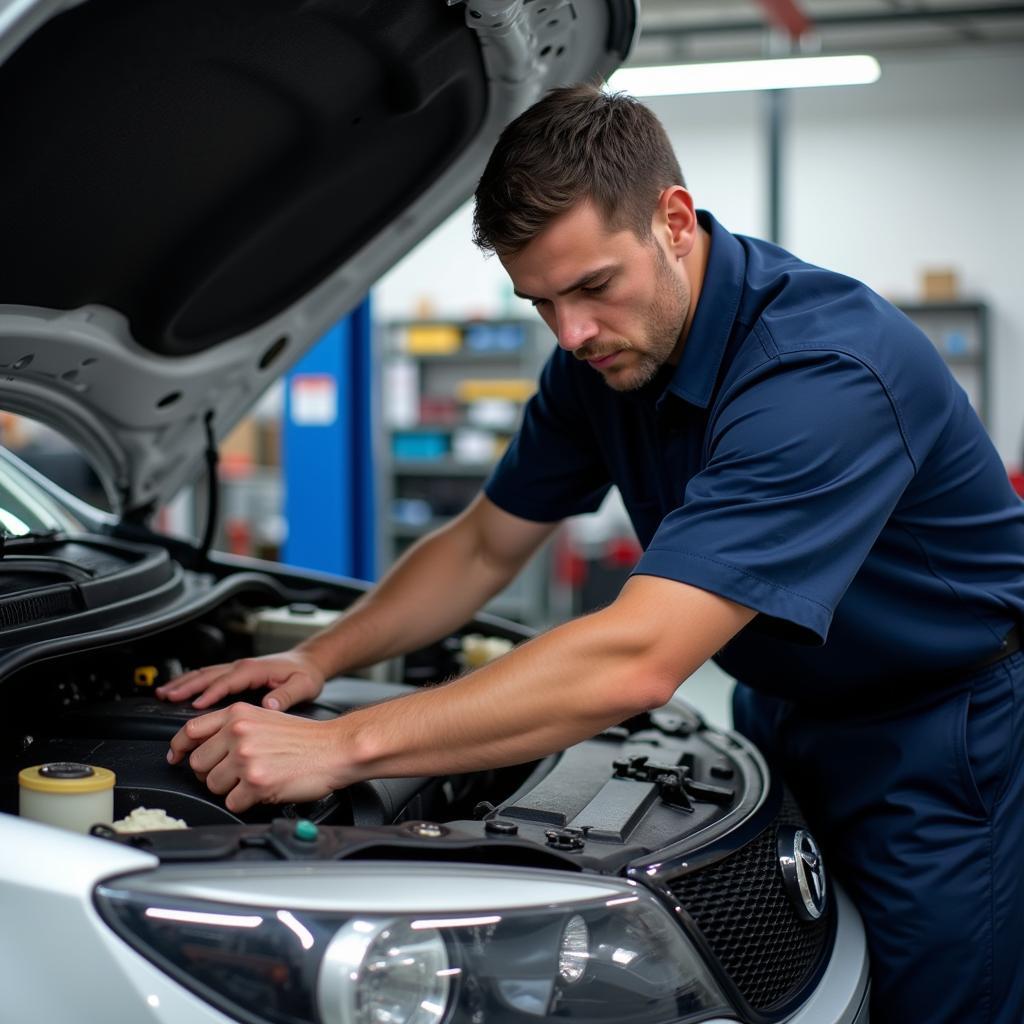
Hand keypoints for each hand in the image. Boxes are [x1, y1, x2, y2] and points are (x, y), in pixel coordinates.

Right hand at [155, 649, 327, 710]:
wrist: (309, 662)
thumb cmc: (306, 675)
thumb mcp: (303, 686)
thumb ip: (286, 696)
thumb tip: (269, 705)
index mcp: (255, 669)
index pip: (228, 681)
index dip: (211, 693)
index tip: (195, 706)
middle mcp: (242, 666)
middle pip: (208, 675)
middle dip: (186, 686)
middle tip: (166, 698)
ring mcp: (237, 668)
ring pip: (204, 674)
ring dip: (183, 683)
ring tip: (163, 693)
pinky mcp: (235, 674)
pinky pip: (209, 676)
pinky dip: (191, 682)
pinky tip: (178, 690)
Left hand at [167, 703, 346, 811]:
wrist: (334, 748)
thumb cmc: (305, 737)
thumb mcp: (265, 717)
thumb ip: (233, 726)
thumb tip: (203, 744)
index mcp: (238, 714)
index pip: (191, 730)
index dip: (179, 747)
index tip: (177, 757)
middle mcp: (238, 733)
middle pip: (198, 764)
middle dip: (212, 773)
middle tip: (234, 773)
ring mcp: (246, 758)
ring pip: (213, 786)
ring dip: (230, 789)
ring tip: (254, 779)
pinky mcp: (255, 782)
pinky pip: (232, 803)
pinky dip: (246, 802)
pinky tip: (264, 789)